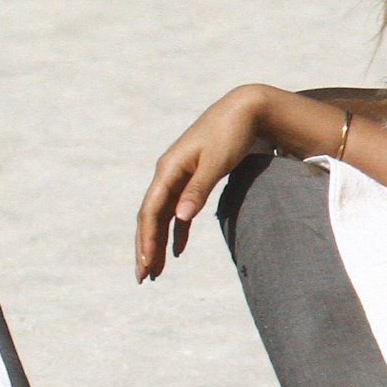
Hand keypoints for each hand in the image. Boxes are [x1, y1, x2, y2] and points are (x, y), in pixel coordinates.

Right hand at [135, 85, 271, 282]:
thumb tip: (179, 217)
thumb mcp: (217, 161)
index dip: (147, 239)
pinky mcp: (192, 178)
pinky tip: (177, 251)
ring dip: (157, 243)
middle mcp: (168, 173)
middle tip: (142, 277)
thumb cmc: (232, 133)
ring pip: (162, 216)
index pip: (151, 210)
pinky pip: (178, 210)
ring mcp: (179, 176)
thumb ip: (198, 189)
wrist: (245, 109)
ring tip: (154, 271)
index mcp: (169, 169)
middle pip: (150, 216)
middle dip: (145, 247)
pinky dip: (177, 231)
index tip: (146, 263)